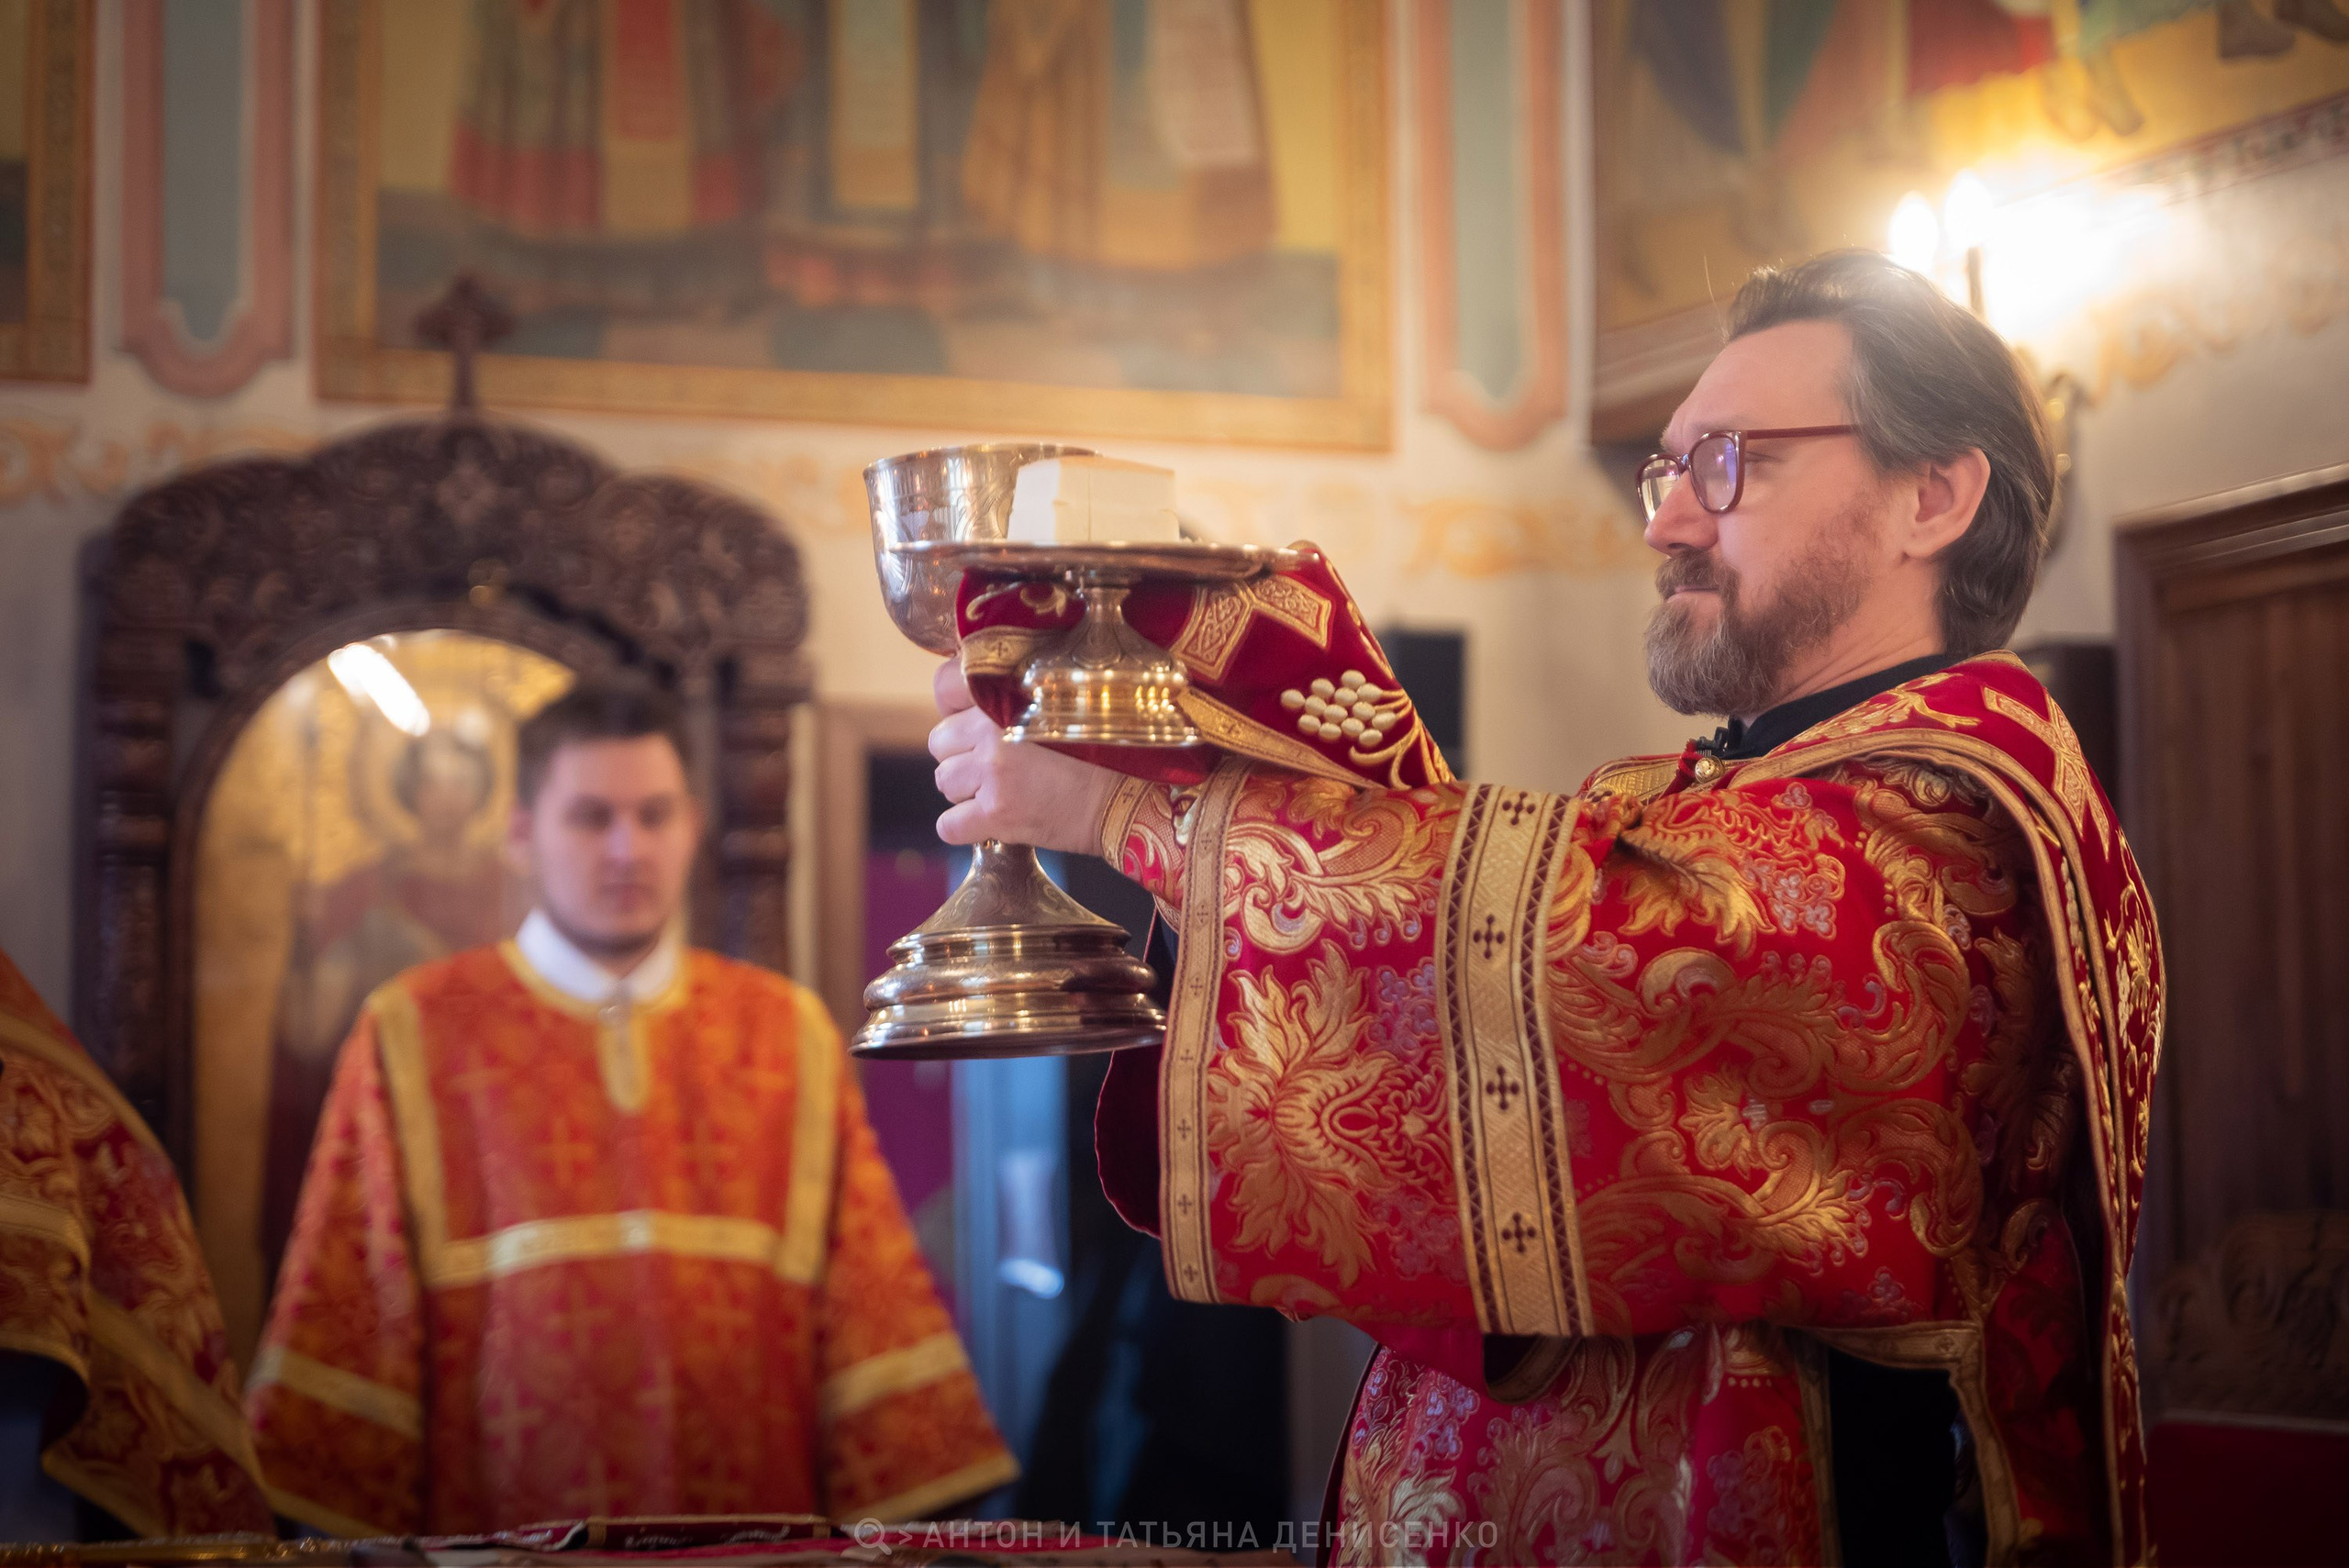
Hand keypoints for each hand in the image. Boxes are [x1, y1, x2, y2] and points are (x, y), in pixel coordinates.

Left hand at [929, 659, 1119, 853]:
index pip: (945, 687)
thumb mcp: (1058, 705)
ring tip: (1001, 791)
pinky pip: (948, 825)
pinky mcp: (995, 814)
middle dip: (962, 755)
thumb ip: (1014, 698)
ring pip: (944, 782)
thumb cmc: (1101, 753)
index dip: (955, 709)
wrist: (1126, 799)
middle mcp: (993, 729)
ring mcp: (991, 773)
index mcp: (1009, 694)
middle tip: (996, 766)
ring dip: (965, 791)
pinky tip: (992, 822)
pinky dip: (964, 828)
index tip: (972, 725)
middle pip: (939, 742)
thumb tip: (972, 707)